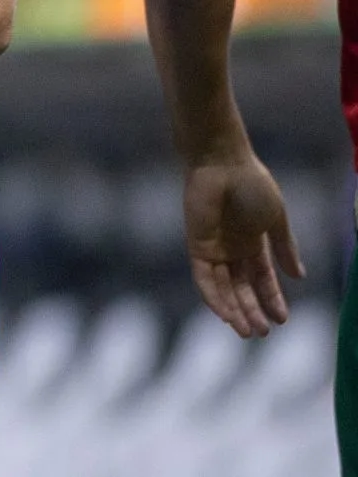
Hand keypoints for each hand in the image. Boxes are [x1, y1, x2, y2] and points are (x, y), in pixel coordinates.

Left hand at [181, 149, 302, 336]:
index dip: (272, 298)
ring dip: (234, 310)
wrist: (223, 164)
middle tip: (263, 333)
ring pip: (223, 288)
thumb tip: (299, 277)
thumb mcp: (276, 220)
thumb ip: (284, 248)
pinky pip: (204, 277)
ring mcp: (214, 248)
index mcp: (252, 242)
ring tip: (246, 331)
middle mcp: (232, 249)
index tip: (283, 319)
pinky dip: (213, 296)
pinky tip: (224, 313)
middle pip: (241, 288)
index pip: (262, 278)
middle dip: (252, 310)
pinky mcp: (197, 245)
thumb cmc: (252, 184)